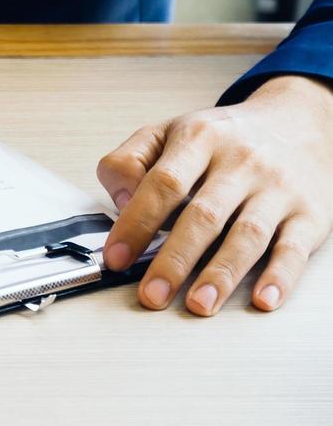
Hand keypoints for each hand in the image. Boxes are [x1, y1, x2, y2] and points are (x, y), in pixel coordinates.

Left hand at [97, 75, 332, 314]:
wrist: (299, 121)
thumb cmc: (223, 137)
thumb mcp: (168, 131)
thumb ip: (129, 162)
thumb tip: (120, 202)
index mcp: (200, 139)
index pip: (163, 184)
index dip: (136, 223)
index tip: (116, 258)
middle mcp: (241, 163)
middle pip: (204, 215)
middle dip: (175, 259)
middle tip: (152, 294)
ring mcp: (277, 189)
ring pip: (248, 235)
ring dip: (222, 274)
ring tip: (198, 304)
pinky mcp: (309, 214)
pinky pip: (294, 248)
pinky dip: (280, 276)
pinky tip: (263, 299)